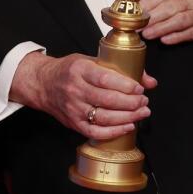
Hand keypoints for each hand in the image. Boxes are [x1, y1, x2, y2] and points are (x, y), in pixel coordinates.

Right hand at [9, 52, 154, 140]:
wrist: (43, 83)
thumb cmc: (69, 70)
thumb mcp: (91, 61)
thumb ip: (119, 69)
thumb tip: (149, 80)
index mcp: (80, 69)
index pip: (104, 79)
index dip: (125, 85)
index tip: (140, 87)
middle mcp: (75, 89)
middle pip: (107, 100)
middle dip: (131, 103)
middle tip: (144, 101)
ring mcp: (73, 108)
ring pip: (103, 118)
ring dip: (127, 117)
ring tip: (142, 113)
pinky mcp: (73, 123)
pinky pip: (95, 132)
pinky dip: (114, 132)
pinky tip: (128, 126)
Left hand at [140, 0, 192, 43]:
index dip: (150, 1)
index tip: (136, 8)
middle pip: (171, 8)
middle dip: (151, 17)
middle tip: (136, 24)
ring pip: (179, 22)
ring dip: (161, 29)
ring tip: (146, 34)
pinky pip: (191, 34)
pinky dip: (177, 37)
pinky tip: (165, 40)